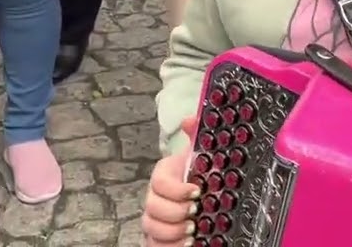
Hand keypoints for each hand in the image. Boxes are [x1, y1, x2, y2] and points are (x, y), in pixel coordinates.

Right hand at [143, 117, 200, 246]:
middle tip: (195, 214)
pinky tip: (186, 244)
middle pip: (152, 208)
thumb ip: (196, 136)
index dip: (175, 189)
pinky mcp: (157, 239)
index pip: (158, 182)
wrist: (200, 200)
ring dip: (172, 232)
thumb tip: (192, 118)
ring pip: (151, 228)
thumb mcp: (200, 157)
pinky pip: (154, 245)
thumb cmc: (198, 177)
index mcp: (163, 177)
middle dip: (174, 213)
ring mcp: (154, 220)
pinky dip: (168, 246)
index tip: (196, 192)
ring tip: (192, 231)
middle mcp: (154, 198)